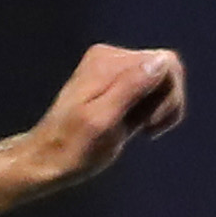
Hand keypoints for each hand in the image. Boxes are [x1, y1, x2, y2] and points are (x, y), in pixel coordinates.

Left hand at [22, 45, 186, 189]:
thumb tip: (162, 59)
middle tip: (145, 129)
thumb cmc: (73, 148)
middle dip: (165, 102)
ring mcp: (114, 69)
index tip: (150, 124)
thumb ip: (131, 87)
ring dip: (159, 108)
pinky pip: (151, 88)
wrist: (47, 159)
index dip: (168, 96)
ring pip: (162, 81)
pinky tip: (138, 126)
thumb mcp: (103, 120)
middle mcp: (112, 56)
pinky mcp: (117, 83)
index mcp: (108, 61)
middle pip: (167, 69)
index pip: (166, 63)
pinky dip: (152, 110)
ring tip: (140, 130)